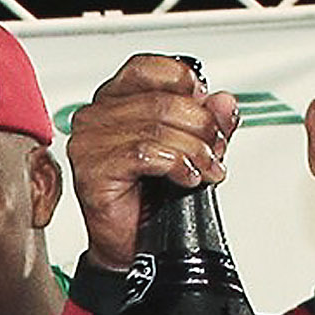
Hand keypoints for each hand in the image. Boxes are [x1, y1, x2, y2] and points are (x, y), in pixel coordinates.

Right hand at [62, 54, 237, 274]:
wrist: (135, 245)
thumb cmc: (151, 198)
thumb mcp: (192, 148)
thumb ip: (209, 121)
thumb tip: (224, 102)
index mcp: (114, 100)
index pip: (150, 68)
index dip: (186, 84)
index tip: (206, 109)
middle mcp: (96, 117)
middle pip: (161, 100)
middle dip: (201, 126)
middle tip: (215, 149)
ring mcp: (89, 144)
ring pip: (156, 128)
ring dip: (194, 151)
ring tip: (206, 169)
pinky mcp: (92, 171)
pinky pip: (145, 154)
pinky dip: (176, 165)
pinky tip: (186, 178)